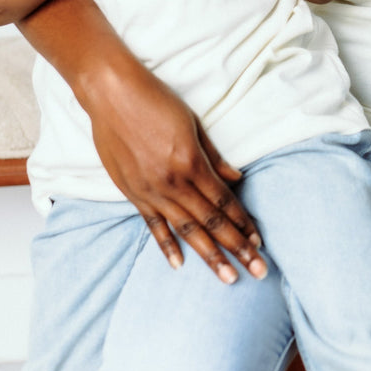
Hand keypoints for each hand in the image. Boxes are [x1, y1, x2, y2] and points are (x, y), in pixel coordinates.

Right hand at [82, 51, 266, 281]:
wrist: (111, 94)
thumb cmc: (155, 101)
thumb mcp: (192, 122)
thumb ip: (214, 156)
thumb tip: (237, 179)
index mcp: (191, 163)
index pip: (224, 202)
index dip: (244, 223)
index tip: (260, 242)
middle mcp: (172, 183)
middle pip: (211, 222)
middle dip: (236, 248)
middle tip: (257, 271)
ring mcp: (150, 191)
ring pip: (186, 230)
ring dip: (209, 255)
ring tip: (228, 277)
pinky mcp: (132, 192)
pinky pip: (153, 225)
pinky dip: (166, 246)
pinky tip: (179, 264)